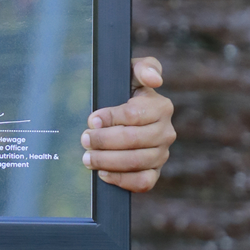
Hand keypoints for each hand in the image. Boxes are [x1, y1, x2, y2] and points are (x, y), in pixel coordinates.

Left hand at [81, 56, 174, 192]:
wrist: (127, 112)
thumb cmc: (126, 89)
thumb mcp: (132, 71)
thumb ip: (144, 67)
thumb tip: (155, 79)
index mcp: (161, 107)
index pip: (134, 115)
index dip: (111, 119)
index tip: (92, 119)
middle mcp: (166, 132)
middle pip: (133, 140)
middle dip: (104, 141)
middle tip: (84, 139)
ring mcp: (162, 154)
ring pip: (136, 162)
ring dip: (108, 161)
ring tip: (87, 158)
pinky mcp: (155, 171)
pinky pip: (144, 183)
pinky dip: (122, 181)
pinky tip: (103, 173)